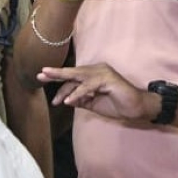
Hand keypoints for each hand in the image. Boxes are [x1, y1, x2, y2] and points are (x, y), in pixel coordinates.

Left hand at [37, 63, 155, 123]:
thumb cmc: (117, 104)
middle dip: (56, 74)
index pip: (72, 77)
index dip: (59, 83)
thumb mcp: (93, 104)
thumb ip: (81, 100)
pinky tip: (70, 101)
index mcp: (93, 74)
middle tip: (40, 74)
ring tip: (56, 100)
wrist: (136, 108)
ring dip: (66, 89)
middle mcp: (97, 69)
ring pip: (79, 77)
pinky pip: (89, 86)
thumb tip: (67, 100)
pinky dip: (79, 93)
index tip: (47, 91)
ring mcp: (103, 73)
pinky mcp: (108, 79)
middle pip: (73, 72)